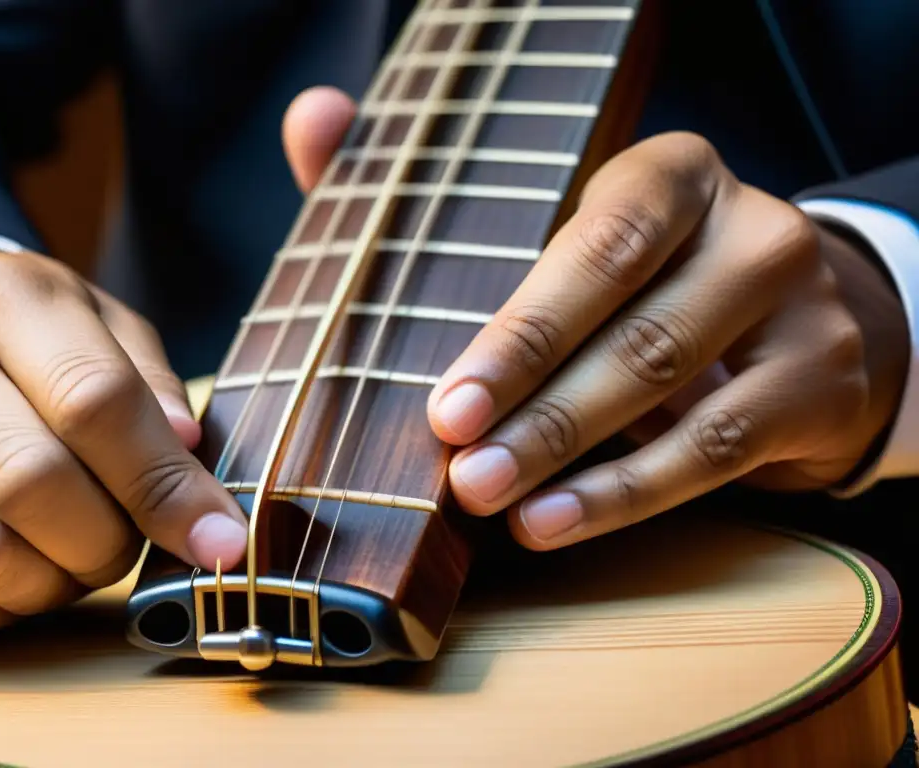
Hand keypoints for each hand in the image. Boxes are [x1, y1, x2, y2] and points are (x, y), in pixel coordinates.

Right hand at [0, 87, 355, 642]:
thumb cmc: (38, 344)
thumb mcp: (107, 328)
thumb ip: (153, 383)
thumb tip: (186, 448)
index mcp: (8, 298)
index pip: (96, 402)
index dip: (167, 486)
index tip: (220, 542)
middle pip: (36, 484)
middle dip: (109, 541)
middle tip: (127, 542)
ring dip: (51, 583)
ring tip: (70, 555)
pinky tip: (13, 579)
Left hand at [425, 132, 909, 550]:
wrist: (806, 322)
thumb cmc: (669, 290)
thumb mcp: (614, 270)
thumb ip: (547, 317)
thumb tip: (456, 409)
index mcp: (680, 177)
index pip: (597, 252)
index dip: (520, 337)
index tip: (451, 410)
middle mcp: (753, 229)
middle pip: (631, 329)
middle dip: (533, 410)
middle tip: (465, 471)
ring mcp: (805, 304)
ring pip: (669, 390)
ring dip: (566, 456)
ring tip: (495, 497)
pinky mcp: (825, 384)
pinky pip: (713, 450)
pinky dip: (623, 491)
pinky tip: (556, 518)